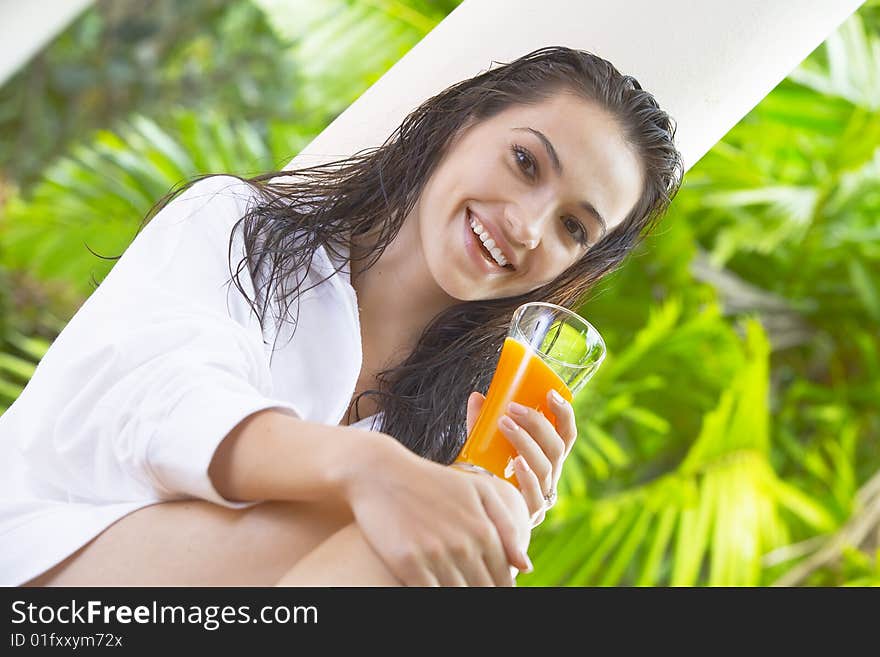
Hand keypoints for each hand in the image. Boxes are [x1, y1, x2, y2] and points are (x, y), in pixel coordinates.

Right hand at [343, 434, 531, 586]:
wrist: (381, 473)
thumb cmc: (432, 481)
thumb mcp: (478, 491)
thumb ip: (507, 526)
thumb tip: (526, 566)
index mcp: (483, 530)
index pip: (503, 579)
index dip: (501, 589)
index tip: (494, 589)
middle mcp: (463, 546)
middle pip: (483, 590)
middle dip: (483, 594)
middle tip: (475, 587)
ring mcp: (435, 555)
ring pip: (458, 595)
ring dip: (461, 596)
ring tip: (456, 587)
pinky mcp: (407, 563)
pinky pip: (429, 595)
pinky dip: (435, 597)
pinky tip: (436, 589)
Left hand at [467, 389, 576, 526]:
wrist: (478, 510)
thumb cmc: (488, 473)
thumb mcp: (486, 445)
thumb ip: (483, 423)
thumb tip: (477, 397)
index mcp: (548, 457)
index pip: (566, 434)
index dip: (564, 413)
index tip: (551, 393)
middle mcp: (551, 475)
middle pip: (556, 448)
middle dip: (537, 424)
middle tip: (512, 408)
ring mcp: (543, 496)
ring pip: (545, 468)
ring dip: (526, 443)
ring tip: (505, 425)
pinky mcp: (531, 514)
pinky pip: (535, 495)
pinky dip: (527, 477)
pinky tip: (517, 462)